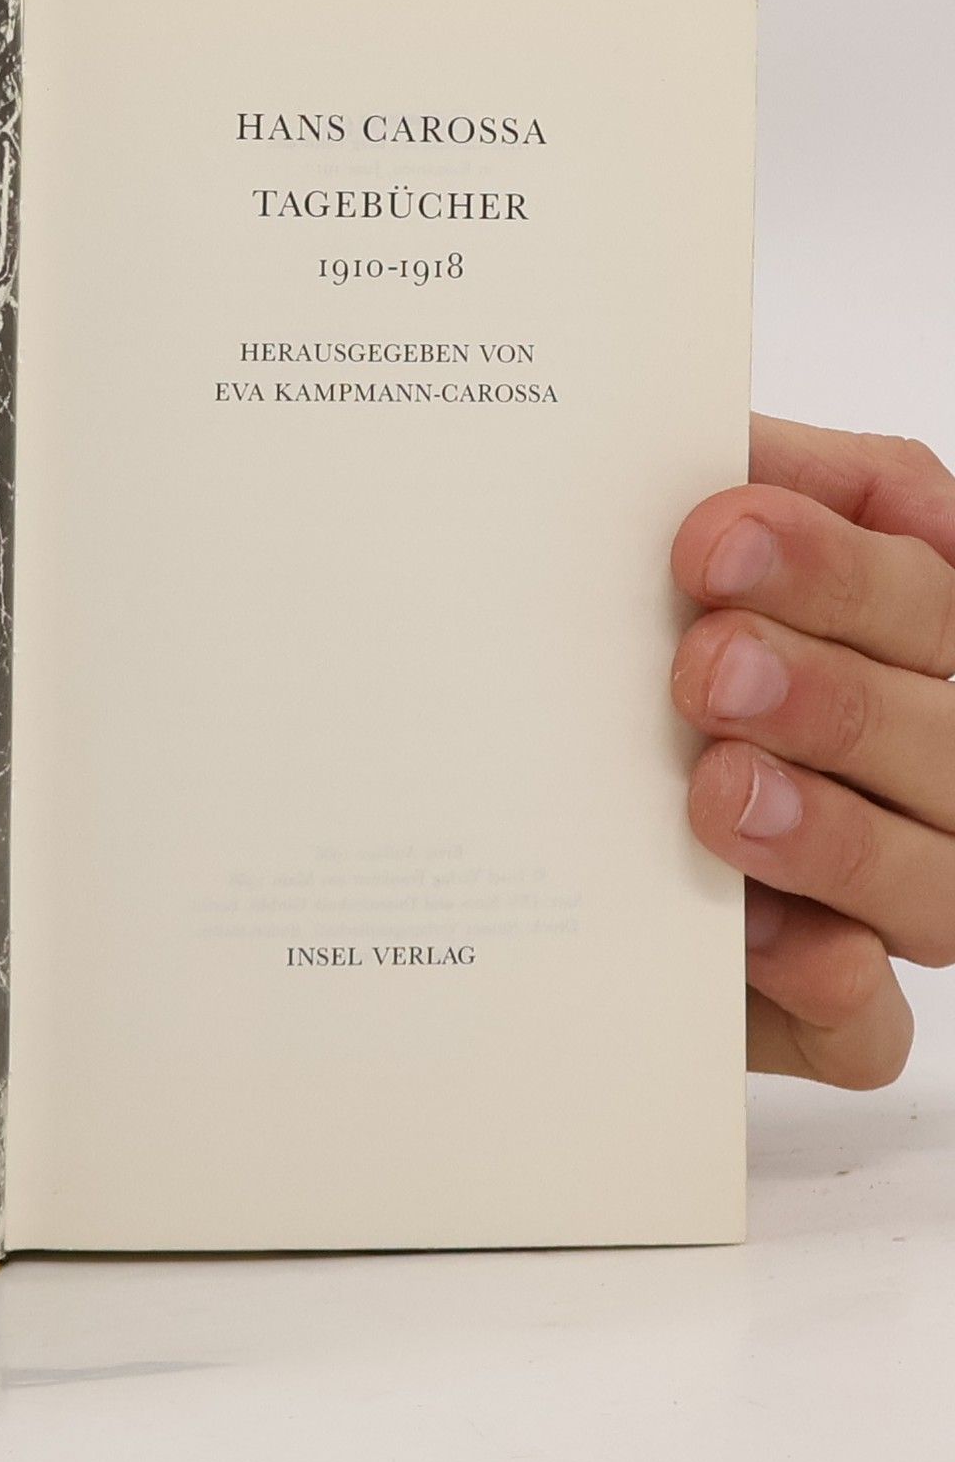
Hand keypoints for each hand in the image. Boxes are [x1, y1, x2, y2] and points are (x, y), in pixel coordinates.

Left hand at [672, 414, 954, 1089]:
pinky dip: (826, 985)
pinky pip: (868, 1024)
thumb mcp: (664, 575)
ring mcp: (894, 895)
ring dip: (832, 832)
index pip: (924, 583)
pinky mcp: (827, 1009)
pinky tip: (760, 941)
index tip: (709, 536)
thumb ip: (716, 496)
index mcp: (901, 642)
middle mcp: (924, 765)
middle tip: (705, 665)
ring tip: (717, 792)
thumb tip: (700, 438)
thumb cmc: (632, 675)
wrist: (546, 843)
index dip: (837, 559)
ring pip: (933, 878)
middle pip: (942, 725)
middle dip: (829, 690)